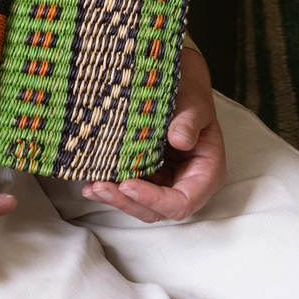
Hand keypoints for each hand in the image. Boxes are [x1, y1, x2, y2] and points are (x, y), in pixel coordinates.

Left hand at [80, 45, 226, 223]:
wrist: (180, 88)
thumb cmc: (192, 97)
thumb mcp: (195, 105)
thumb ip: (189, 122)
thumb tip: (181, 140)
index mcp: (207, 175)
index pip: (182, 202)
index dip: (155, 200)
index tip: (129, 185)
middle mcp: (187, 186)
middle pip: (157, 210)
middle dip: (128, 202)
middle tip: (101, 186)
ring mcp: (166, 185)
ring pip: (140, 205)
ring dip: (115, 199)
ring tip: (92, 187)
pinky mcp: (149, 179)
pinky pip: (130, 191)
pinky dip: (111, 189)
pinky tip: (91, 184)